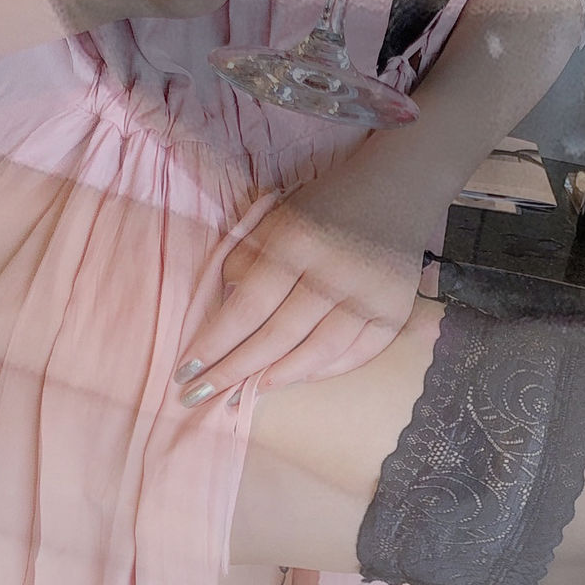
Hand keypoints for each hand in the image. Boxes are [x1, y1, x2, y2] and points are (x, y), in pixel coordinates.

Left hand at [175, 173, 427, 399]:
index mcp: (296, 242)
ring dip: (278, 378)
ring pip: (318, 351)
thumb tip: (222, 310)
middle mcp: (333, 271)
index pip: (248, 306)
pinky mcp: (394, 308)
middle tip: (201, 396)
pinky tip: (296, 379)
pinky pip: (359, 353)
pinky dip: (326, 371)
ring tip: (246, 395)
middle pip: (277, 336)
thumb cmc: (324, 205)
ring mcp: (368, 293)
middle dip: (234, 371)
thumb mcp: (276, 218)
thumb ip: (246, 258)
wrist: (397, 187)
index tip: (187, 371)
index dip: (215, 343)